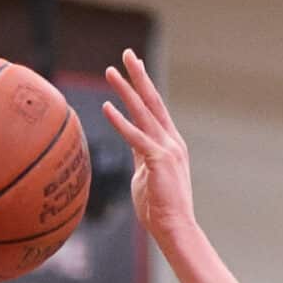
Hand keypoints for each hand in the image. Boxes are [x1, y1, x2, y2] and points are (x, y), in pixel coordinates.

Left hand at [102, 51, 196, 244]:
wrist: (175, 229)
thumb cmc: (159, 208)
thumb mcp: (146, 175)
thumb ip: (140, 154)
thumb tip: (131, 143)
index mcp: (170, 144)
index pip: (155, 109)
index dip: (143, 86)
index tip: (134, 67)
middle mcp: (172, 141)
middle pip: (152, 101)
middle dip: (139, 76)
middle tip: (127, 54)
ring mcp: (167, 149)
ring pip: (143, 113)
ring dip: (126, 91)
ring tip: (110, 72)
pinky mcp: (158, 161)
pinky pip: (135, 137)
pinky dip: (120, 121)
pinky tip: (106, 107)